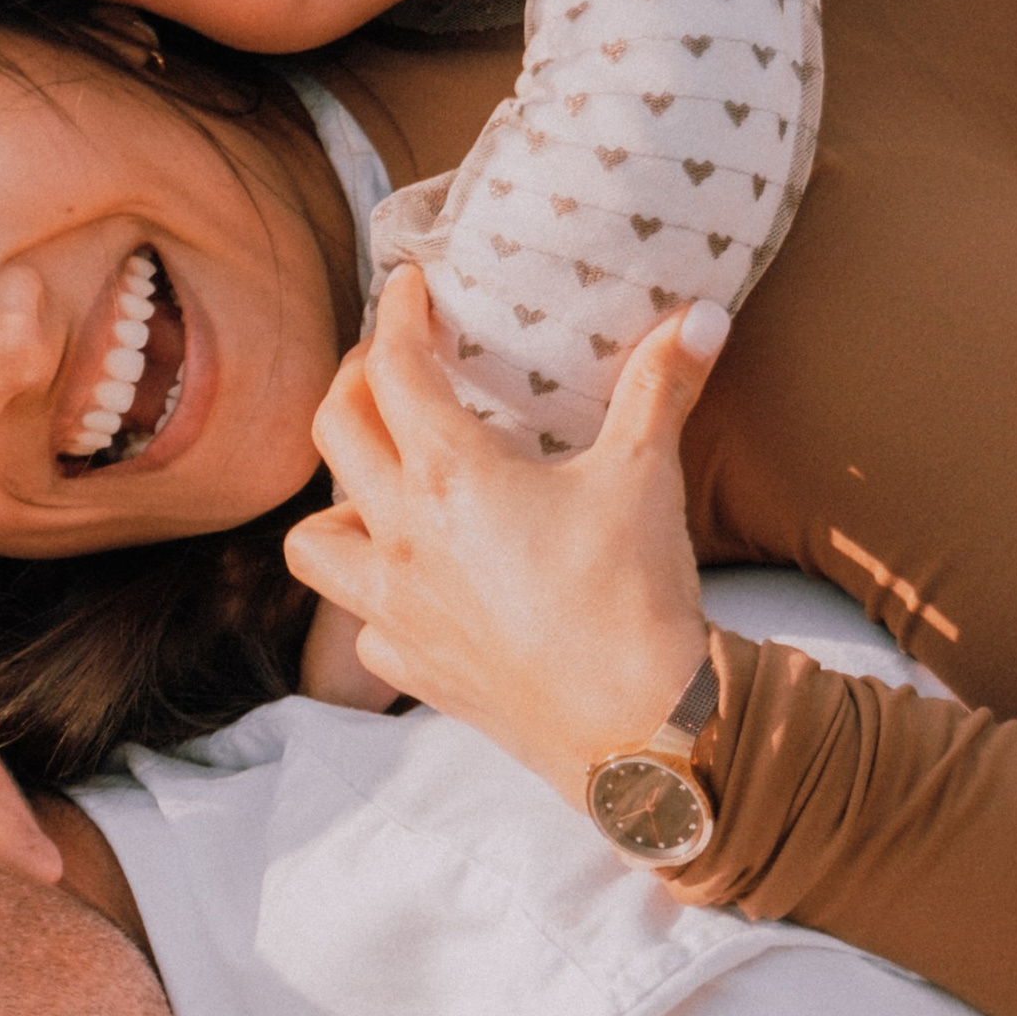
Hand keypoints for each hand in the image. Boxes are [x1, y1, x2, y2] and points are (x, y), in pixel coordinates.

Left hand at [284, 265, 724, 804]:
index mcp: (448, 474)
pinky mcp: (412, 668)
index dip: (396, 315)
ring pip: (313, 540)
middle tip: (390, 365)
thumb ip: (662, 386)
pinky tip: (416, 591)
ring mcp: (395, 609)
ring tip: (376, 486)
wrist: (634, 728)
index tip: (408, 287)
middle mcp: (401, 536)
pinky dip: (376, 599)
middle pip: (335, 434)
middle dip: (355, 384)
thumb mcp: (647, 475)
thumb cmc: (632, 596)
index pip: (394, 369)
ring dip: (334, 502)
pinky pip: (361, 625)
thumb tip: (703, 315)